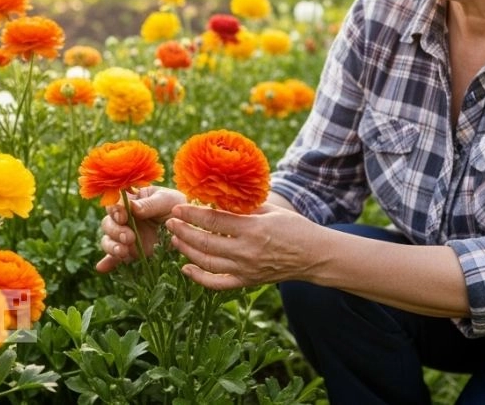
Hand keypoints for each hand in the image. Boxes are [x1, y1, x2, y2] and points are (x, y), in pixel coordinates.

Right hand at [96, 186, 184, 273]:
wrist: (187, 226)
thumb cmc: (175, 206)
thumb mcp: (167, 200)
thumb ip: (150, 204)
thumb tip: (133, 208)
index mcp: (130, 201)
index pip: (114, 204)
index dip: (115, 210)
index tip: (123, 217)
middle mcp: (124, 218)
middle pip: (108, 223)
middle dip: (116, 231)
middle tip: (130, 237)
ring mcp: (125, 236)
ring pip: (108, 240)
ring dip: (112, 246)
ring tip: (123, 252)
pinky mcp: (130, 252)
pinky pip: (115, 258)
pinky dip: (108, 262)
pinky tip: (102, 268)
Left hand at [165, 202, 321, 290]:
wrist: (313, 255)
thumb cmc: (295, 228)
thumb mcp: (271, 210)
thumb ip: (244, 207)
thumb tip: (217, 200)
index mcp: (253, 229)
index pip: (213, 221)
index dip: (192, 214)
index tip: (178, 207)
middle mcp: (246, 251)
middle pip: (205, 242)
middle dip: (183, 231)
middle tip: (170, 222)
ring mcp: (245, 269)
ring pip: (207, 262)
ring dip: (186, 250)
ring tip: (175, 239)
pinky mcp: (247, 281)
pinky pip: (217, 283)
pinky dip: (199, 278)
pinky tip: (185, 268)